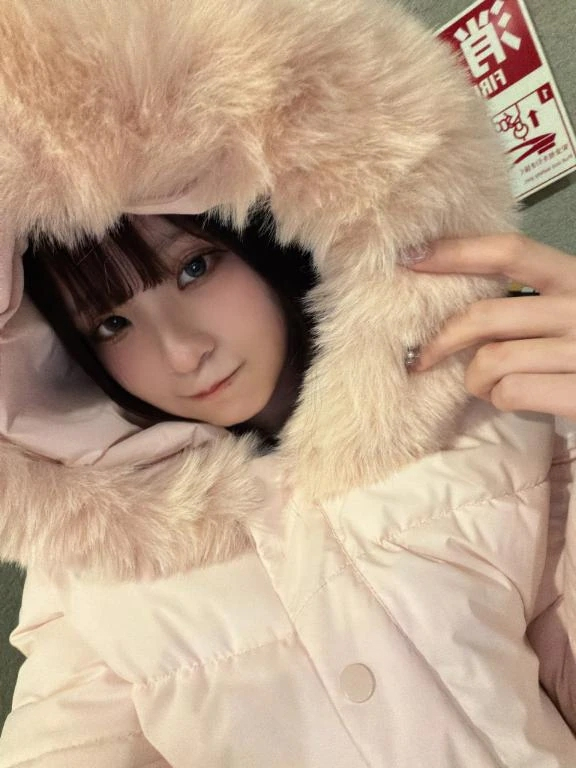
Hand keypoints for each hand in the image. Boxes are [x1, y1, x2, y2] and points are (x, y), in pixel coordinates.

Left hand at [407, 234, 575, 419]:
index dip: (456, 251)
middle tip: (421, 358)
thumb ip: (530, 302)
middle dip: (440, 341)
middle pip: (485, 315)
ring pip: (490, 360)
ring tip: (489, 385)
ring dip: (475, 380)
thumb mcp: (571, 312)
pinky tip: (512, 400)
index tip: (411, 257)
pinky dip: (499, 400)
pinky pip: (510, 392)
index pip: (511, 252)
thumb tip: (457, 307)